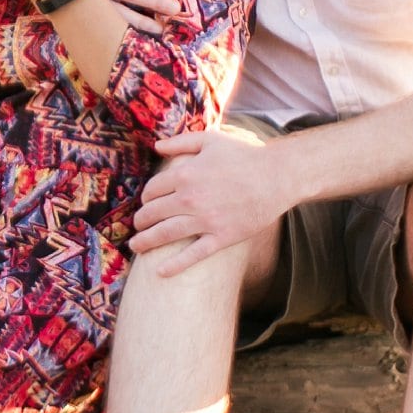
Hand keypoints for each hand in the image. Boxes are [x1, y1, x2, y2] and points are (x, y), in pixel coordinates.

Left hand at [128, 126, 289, 273]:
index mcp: (185, 175)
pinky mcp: (222, 237)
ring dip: (146, 242)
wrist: (277, 176)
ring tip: (135, 246)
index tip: (147, 202)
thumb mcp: (210, 140)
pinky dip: (175, 265)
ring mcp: (205, 220)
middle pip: (153, 213)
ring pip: (166, 234)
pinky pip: (194, 254)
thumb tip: (156, 146)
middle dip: (141, 220)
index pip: (152, 190)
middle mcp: (190, 198)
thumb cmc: (244, 155)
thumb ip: (180, 142)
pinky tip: (159, 272)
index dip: (146, 197)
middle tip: (138, 225)